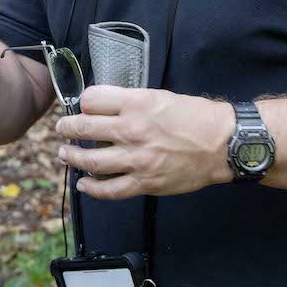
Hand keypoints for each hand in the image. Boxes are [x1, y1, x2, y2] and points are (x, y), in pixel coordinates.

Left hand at [55, 86, 233, 198]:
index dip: (83, 101)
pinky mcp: (144, 182)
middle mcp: (131, 130)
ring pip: (89, 160)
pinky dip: (92, 188)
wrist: (223, 144)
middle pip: (83, 127)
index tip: (83, 105)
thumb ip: (132, 102)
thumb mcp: (160, 96)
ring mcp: (136, 159)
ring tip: (65, 153)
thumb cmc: (197, 117)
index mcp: (136, 103)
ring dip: (71, 156)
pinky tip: (83, 183)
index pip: (91, 99)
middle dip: (67, 127)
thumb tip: (107, 108)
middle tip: (62, 127)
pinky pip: (109, 189)